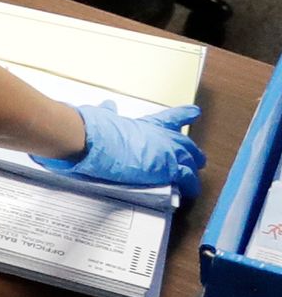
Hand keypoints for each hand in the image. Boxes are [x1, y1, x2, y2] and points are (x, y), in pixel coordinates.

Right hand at [37, 102, 206, 196]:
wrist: (98, 142)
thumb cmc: (99, 128)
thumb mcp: (106, 117)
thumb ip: (110, 114)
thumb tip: (107, 106)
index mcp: (150, 124)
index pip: (173, 117)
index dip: (185, 114)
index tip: (195, 111)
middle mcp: (164, 137)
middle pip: (187, 144)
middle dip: (193, 151)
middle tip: (197, 157)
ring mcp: (169, 153)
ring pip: (191, 161)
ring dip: (194, 168)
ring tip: (195, 178)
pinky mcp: (169, 170)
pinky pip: (187, 179)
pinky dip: (191, 185)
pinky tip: (192, 190)